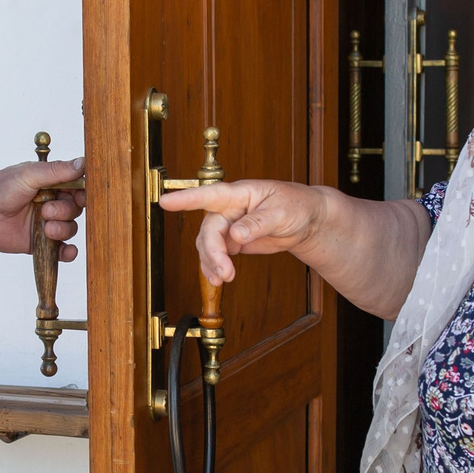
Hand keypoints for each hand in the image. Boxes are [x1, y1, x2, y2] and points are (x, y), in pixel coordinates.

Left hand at [0, 158, 83, 256]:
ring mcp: (47, 223)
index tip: (78, 195)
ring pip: (71, 228)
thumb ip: (56, 171)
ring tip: (45, 227)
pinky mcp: (42, 242)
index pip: (77, 186)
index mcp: (50, 183)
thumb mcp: (29, 174)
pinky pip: (62, 249)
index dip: (82, 192)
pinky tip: (66, 251)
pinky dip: (68, 252)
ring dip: (62, 229)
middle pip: (76, 208)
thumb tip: (83, 162)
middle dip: (65, 211)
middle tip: (46, 211)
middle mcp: (51, 202)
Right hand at [158, 178, 327, 284]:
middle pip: (209, 230)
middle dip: (213, 253)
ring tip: (222, 279)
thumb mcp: (280, 213)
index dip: (186, 199)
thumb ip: (257, 223)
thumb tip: (235, 235)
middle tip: (223, 272)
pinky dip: (215, 267)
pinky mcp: (232, 242)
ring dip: (212, 263)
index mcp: (239, 194)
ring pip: (208, 245)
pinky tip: (219, 278)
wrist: (307, 220)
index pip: (210, 195)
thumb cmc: (296, 206)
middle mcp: (229, 208)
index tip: (166, 202)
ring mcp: (229, 225)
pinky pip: (216, 254)